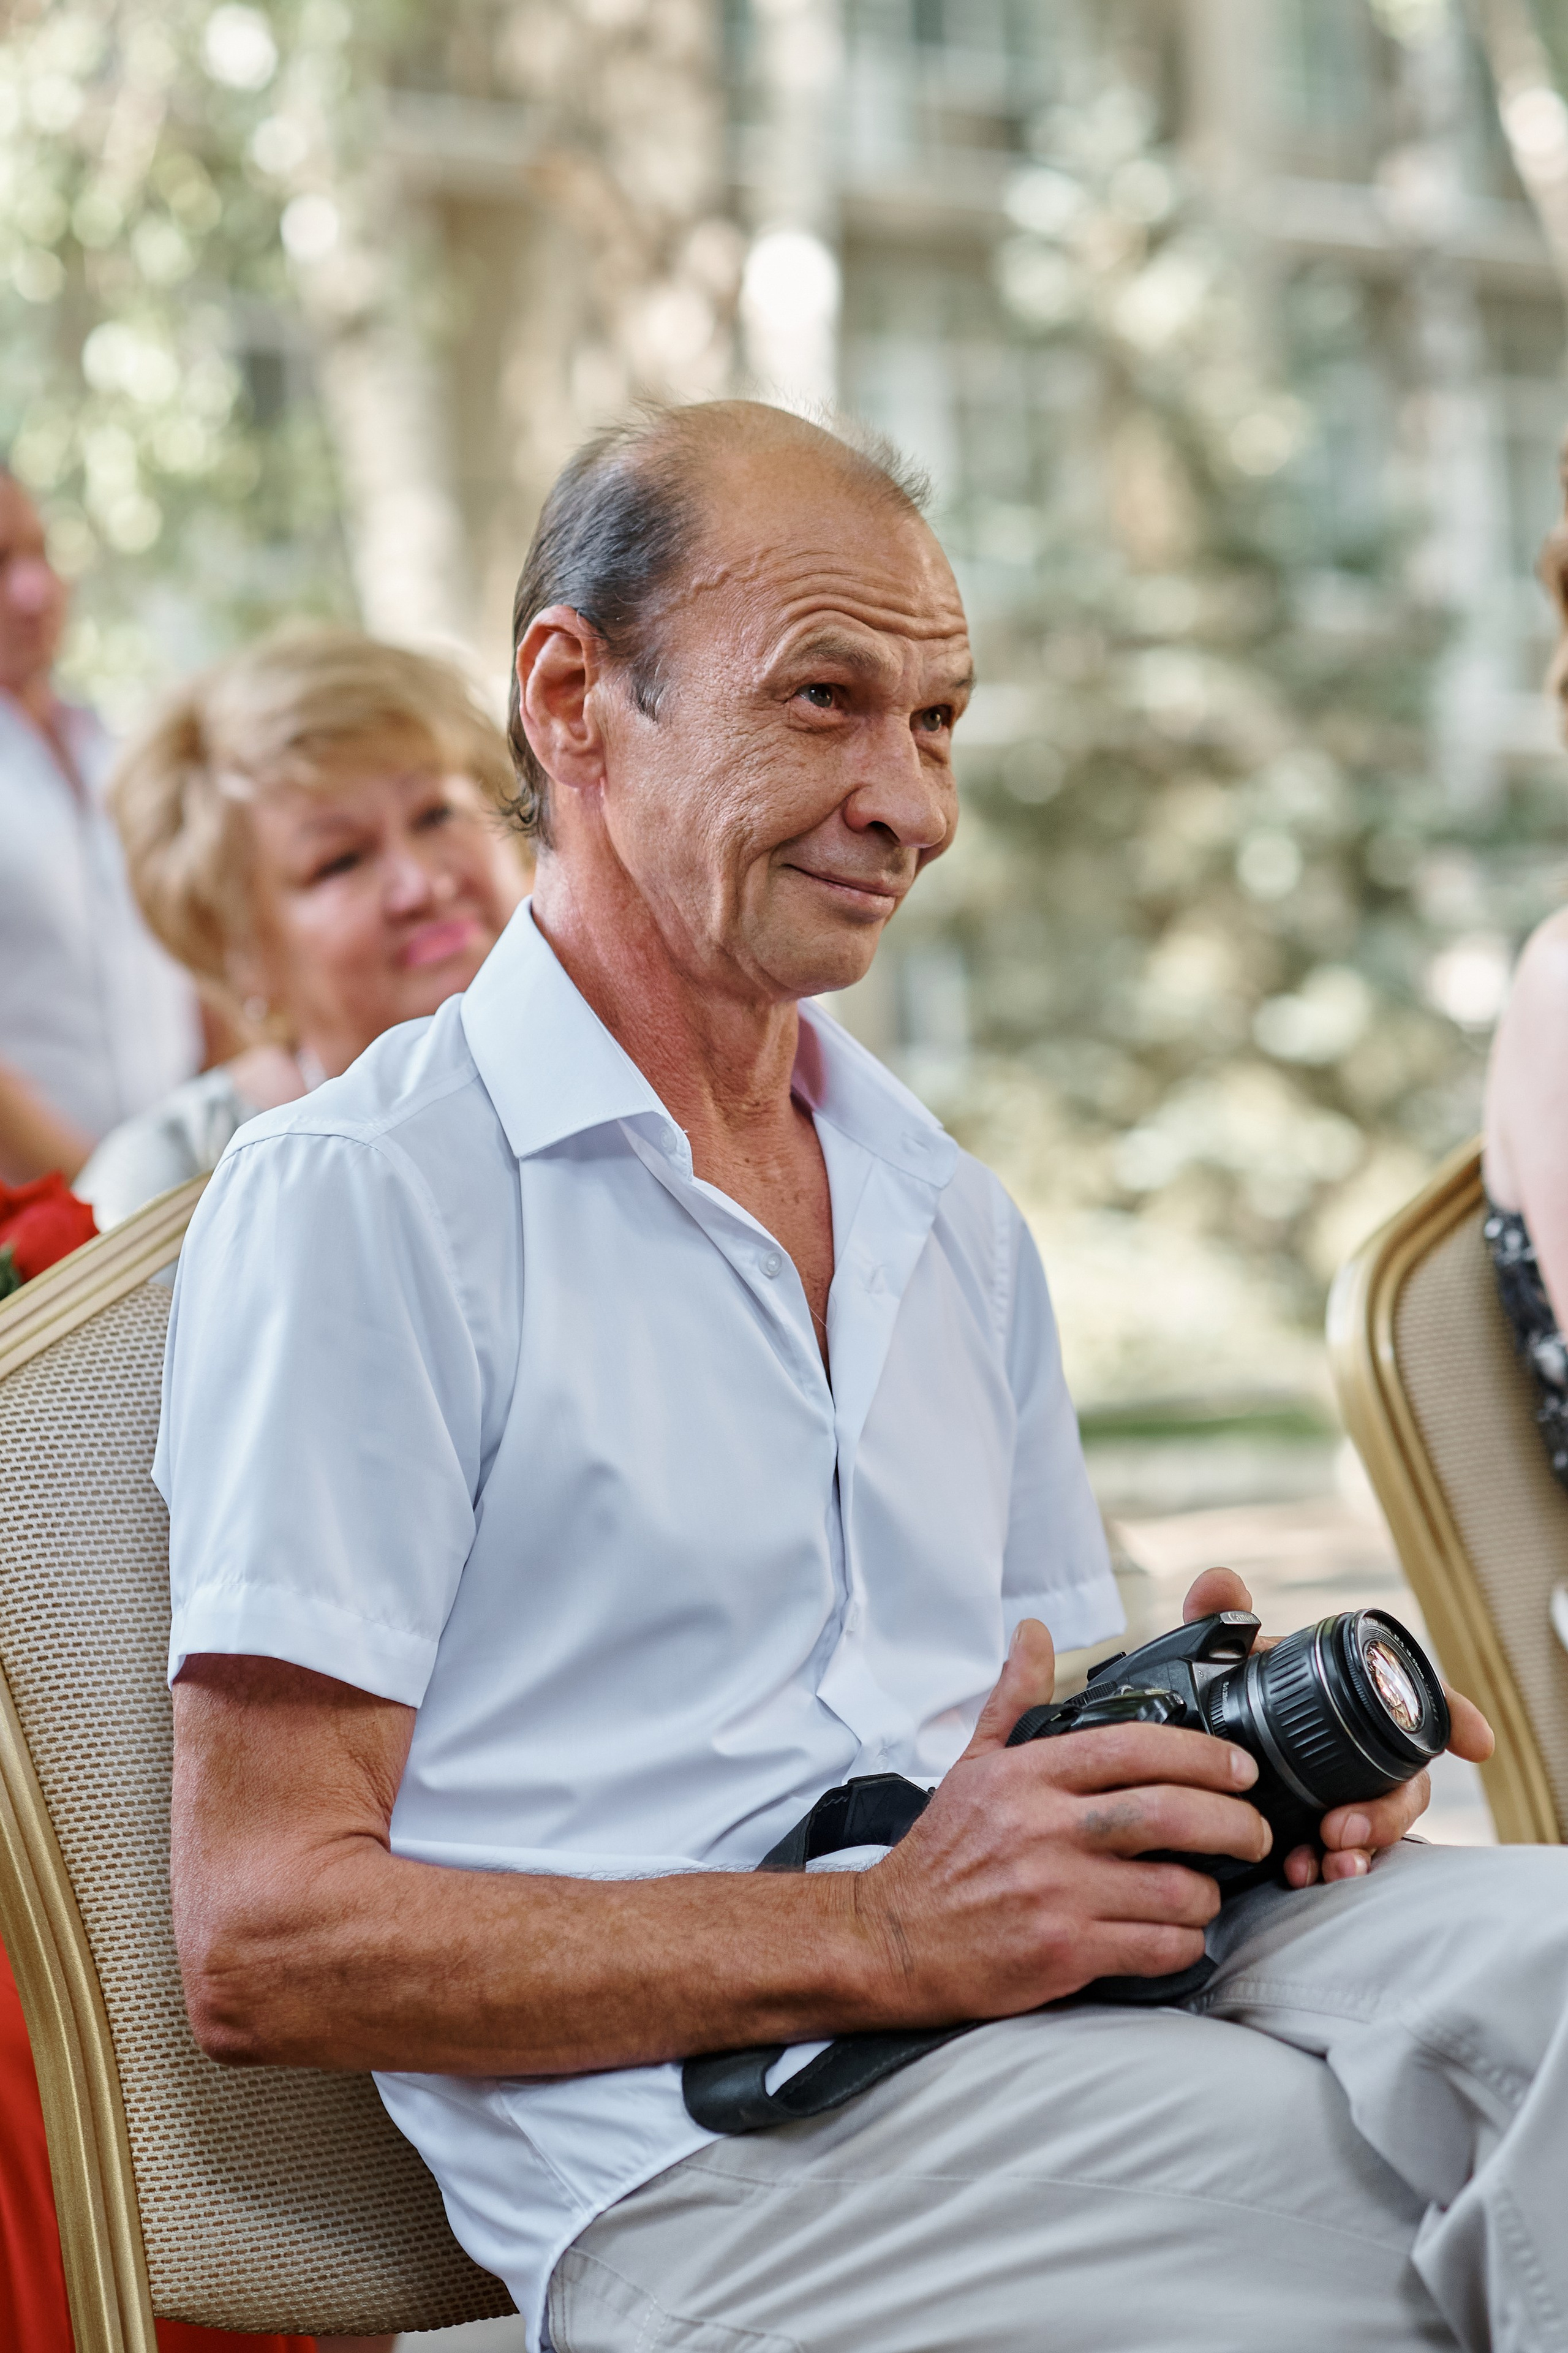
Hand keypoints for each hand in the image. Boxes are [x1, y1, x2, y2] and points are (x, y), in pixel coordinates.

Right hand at [854, 1616, 1272, 2021]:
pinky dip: (1183, 1942)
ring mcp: (1055, 1893)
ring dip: (1210, 1893)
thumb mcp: (971, 1763)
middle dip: (1233, 1823)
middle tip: (1255, 1832)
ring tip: (1211, 1890)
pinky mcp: (1063, 1953)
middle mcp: (1043, 1828)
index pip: (1133, 1746)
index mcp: (1027, 1775)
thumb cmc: (943, 1854)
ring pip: (1174, 1888)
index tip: (1238, 1767)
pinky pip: (1155, 1946)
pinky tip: (1179, 1934)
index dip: (1202, 1754)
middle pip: (1169, 1813)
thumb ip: (1014, 1698)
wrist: (894, 1940)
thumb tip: (1032, 1633)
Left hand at [1180, 1568, 1494, 1885]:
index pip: (1413, 1706)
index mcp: (1347, 1702)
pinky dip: (1329, 1867)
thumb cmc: (1217, 1701)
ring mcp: (1344, 1798)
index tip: (1477, 1742)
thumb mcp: (1215, 1663)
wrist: (1185, 1763)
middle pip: (1406, 1782)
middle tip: (1344, 1828)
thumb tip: (1221, 1583)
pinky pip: (1345, 1857)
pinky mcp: (1320, 1838)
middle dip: (1389, 1811)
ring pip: (1381, 1826)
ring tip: (1329, 1859)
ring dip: (1364, 1846)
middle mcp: (1358, 1750)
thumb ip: (1217, 1620)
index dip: (1453, 1717)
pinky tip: (1302, 1873)